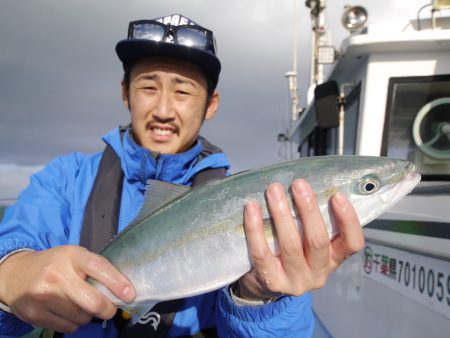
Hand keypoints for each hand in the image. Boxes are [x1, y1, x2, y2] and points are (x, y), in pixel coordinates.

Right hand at [0, 245, 134, 332]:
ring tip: (82, 304)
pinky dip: (74, 323)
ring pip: (82, 317)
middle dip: (107, 309)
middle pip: (92, 302)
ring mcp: (44, 296)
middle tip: (110, 308)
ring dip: (88, 315)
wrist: (16, 274)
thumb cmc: (55, 264)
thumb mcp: (73, 257)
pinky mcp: (36, 314)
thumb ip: (95, 269)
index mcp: (71, 256)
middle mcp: (57, 275)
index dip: (117, 282)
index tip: (130, 295)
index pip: (98, 267)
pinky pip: (68, 327)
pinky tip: (69, 312)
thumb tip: (123, 289)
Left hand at [238, 179, 363, 300]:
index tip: (337, 196)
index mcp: (333, 259)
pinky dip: (255, 229)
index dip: (348, 220)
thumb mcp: (306, 239)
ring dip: (282, 214)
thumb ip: (310, 219)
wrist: (262, 283)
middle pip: (318, 241)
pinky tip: (252, 208)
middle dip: (309, 209)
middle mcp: (318, 273)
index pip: (352, 243)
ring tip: (274, 190)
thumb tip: (305, 184)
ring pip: (290, 245)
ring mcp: (295, 281)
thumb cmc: (287, 250)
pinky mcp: (272, 282)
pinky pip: (262, 253)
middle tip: (298, 184)